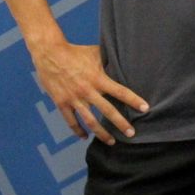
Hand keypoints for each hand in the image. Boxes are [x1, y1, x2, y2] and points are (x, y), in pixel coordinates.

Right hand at [30, 40, 148, 145]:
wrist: (50, 53)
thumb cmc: (75, 52)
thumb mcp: (95, 54)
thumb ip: (109, 61)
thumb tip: (125, 61)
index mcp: (98, 78)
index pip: (120, 91)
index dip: (133, 100)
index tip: (145, 108)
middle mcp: (87, 91)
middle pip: (108, 111)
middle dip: (121, 124)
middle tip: (131, 134)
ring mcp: (74, 99)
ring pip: (90, 121)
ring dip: (102, 133)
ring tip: (111, 142)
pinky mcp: (61, 103)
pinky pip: (71, 121)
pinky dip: (78, 131)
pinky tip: (84, 137)